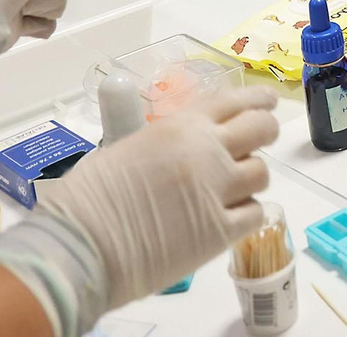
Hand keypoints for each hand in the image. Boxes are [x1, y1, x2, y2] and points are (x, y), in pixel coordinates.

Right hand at [49, 87, 277, 307]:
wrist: (79, 245)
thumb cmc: (87, 198)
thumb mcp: (127, 149)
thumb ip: (163, 142)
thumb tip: (177, 145)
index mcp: (182, 126)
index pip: (235, 101)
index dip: (257, 100)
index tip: (267, 103)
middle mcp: (208, 151)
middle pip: (261, 129)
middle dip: (265, 132)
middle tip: (259, 141)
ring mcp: (218, 191)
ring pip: (262, 173)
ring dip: (251, 179)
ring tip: (233, 188)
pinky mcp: (221, 232)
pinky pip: (255, 214)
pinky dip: (246, 215)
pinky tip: (230, 219)